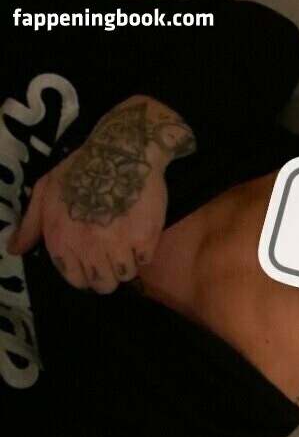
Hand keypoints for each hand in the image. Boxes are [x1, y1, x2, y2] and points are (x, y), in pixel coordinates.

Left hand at [7, 96, 195, 293]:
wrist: (123, 151)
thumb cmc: (81, 168)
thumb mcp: (46, 190)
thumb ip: (31, 224)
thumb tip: (14, 250)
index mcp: (61, 240)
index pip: (75, 279)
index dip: (86, 274)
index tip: (94, 263)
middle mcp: (88, 248)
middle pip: (103, 285)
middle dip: (107, 275)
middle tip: (113, 258)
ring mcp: (118, 245)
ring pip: (126, 275)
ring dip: (127, 264)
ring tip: (128, 246)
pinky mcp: (145, 239)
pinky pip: (145, 260)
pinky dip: (144, 252)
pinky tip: (141, 234)